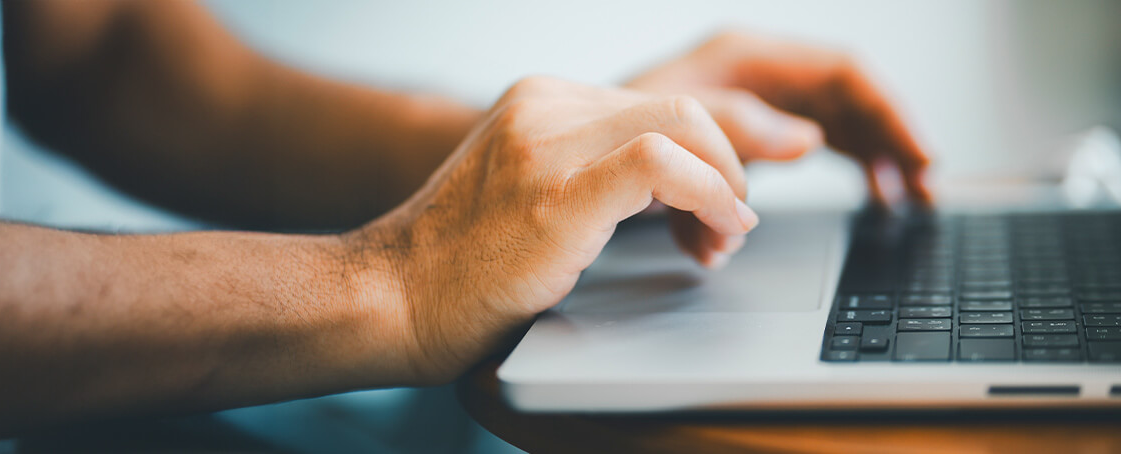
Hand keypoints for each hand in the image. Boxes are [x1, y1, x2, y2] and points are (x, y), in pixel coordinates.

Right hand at [349, 77, 758, 383]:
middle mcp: (545, 107)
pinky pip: (663, 164)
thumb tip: (680, 191)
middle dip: (728, 168)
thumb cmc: (459, 270)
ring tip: (723, 238)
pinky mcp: (557, 190)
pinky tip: (714, 231)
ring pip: (683, 125)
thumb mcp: (532, 196)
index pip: (658, 106)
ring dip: (726, 184)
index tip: (729, 202)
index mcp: (542, 102)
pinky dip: (709, 195)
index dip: (711, 154)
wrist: (390, 300)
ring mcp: (548, 143)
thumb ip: (595, 176)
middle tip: (730, 229)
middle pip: (683, 109)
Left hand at [628, 31, 932, 261]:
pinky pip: (812, 148)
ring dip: (874, 163)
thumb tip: (808, 138)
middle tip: (927, 189)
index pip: (844, 72)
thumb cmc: (606, 141)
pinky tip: (867, 202)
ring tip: (906, 202)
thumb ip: (738, 129)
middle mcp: (757, 75)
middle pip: (850, 98)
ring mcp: (755, 105)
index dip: (890, 113)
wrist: (565, 172)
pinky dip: (838, 177)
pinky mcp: (747, 138)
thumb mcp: (675, 131)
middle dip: (893, 140)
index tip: (920, 156)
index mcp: (745, 59)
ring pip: (837, 124)